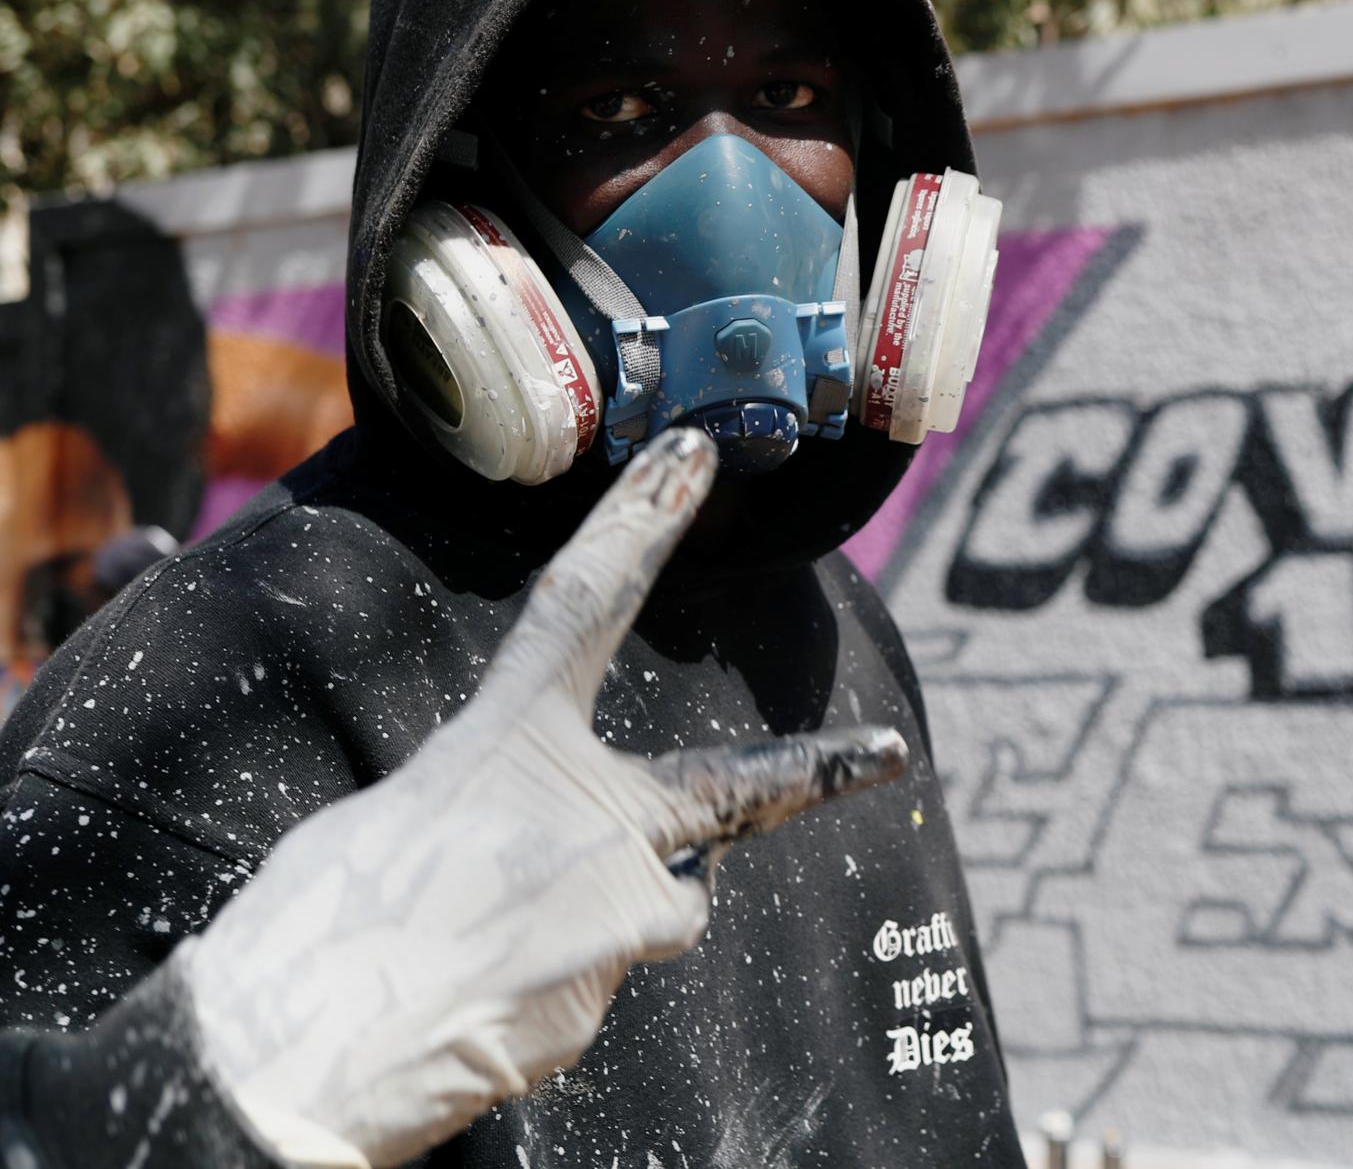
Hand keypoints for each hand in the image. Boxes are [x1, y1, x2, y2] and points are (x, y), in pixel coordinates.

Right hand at [179, 429, 910, 1167]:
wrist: (295, 1058)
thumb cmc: (311, 934)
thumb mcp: (394, 818)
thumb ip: (485, 803)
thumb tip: (521, 840)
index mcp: (509, 743)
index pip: (585, 606)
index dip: (635, 527)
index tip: (689, 460)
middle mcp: (591, 821)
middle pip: (729, 790)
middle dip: (820, 771)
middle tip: (889, 751)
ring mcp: (617, 914)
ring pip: (644, 909)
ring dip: (593, 920)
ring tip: (479, 952)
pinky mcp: (606, 999)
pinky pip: (590, 977)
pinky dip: (548, 984)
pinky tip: (476, 1005)